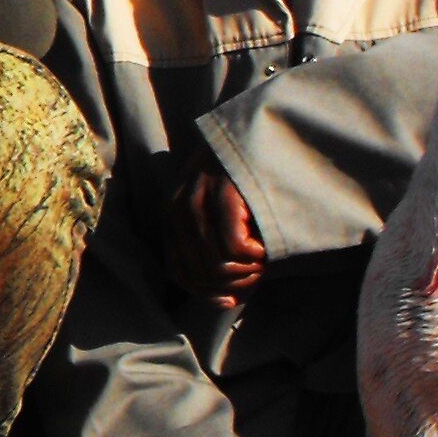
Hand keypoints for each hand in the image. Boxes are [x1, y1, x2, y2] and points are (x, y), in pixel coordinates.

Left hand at [157, 155, 263, 305]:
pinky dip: (253, 256)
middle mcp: (177, 209)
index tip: (233, 300)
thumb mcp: (220, 218)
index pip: (178, 272)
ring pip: (216, 264)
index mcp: (172, 217)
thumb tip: (227, 301)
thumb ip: (217, 254)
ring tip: (263, 261)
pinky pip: (233, 246)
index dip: (206, 294)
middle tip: (258, 275)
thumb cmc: (243, 184)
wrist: (255, 134)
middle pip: (200, 274)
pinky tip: (265, 246)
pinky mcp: (223, 193)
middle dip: (233, 285)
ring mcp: (198, 200)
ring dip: (246, 272)